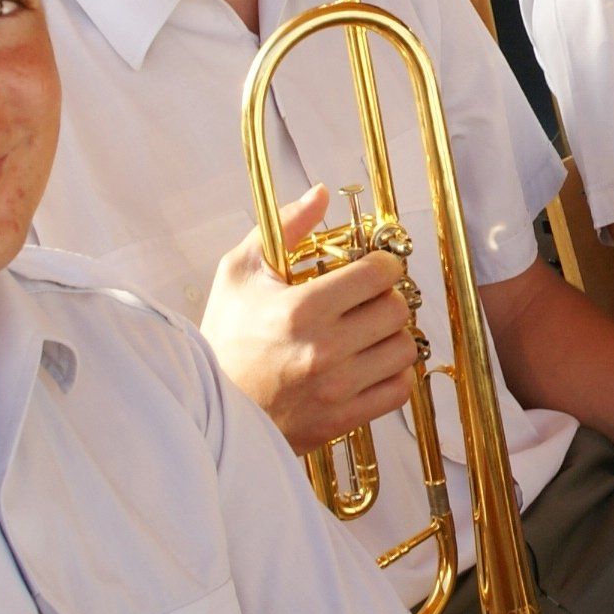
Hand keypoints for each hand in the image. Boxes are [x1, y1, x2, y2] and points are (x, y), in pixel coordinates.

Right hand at [202, 183, 419, 452]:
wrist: (210, 408)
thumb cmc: (224, 337)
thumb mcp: (239, 273)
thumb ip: (284, 227)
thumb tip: (320, 194)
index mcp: (301, 309)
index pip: (379, 273)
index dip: (383, 264)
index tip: (372, 267)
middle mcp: (325, 349)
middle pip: (397, 309)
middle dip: (387, 297)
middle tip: (368, 299)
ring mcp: (337, 388)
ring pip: (404, 348)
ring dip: (392, 336)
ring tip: (369, 332)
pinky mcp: (343, 419)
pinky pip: (399, 389)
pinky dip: (393, 373)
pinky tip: (370, 363)